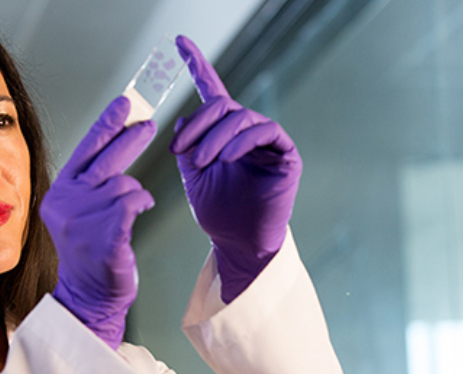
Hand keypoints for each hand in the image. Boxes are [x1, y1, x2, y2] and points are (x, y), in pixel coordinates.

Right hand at [40, 97, 155, 349]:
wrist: (88, 297)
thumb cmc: (91, 254)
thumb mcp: (80, 212)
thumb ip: (90, 183)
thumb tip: (116, 142)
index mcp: (59, 193)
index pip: (85, 150)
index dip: (106, 124)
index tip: (124, 103)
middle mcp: (67, 203)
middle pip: (106, 160)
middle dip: (130, 139)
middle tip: (149, 125)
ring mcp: (83, 220)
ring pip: (125, 185)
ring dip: (135, 195)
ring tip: (129, 213)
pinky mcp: (104, 236)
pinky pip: (134, 202)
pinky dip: (142, 203)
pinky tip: (141, 210)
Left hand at [170, 36, 300, 302]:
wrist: (239, 243)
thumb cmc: (217, 212)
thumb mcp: (193, 176)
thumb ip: (187, 147)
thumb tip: (182, 120)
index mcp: (223, 132)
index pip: (212, 90)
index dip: (197, 65)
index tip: (179, 41)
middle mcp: (246, 131)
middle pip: (222, 106)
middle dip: (197, 124)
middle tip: (178, 150)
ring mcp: (268, 140)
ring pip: (240, 118)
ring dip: (215, 137)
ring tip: (201, 162)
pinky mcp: (285, 154)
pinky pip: (265, 132)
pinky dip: (242, 141)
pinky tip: (227, 157)